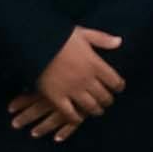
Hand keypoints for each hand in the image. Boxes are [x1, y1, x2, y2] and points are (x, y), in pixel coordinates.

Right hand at [16, 26, 125, 140]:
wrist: (33, 42)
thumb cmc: (58, 35)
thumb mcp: (82, 33)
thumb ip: (101, 39)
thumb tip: (119, 41)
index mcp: (95, 64)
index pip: (115, 81)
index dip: (119, 86)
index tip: (118, 87)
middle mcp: (86, 79)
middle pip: (104, 97)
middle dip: (108, 100)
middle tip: (107, 100)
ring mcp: (72, 90)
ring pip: (90, 107)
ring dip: (95, 110)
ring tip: (95, 110)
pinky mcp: (56, 97)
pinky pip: (70, 114)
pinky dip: (76, 118)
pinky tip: (78, 118)